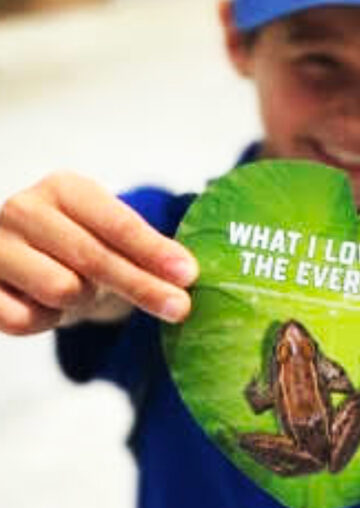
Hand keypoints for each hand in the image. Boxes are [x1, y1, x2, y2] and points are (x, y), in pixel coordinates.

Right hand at [0, 172, 197, 335]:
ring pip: (61, 289)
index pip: (117, 223)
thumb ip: (143, 248)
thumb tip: (186, 274)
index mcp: (64, 187)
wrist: (22, 258)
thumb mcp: (108, 235)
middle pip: (94, 259)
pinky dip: (45, 320)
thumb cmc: (76, 245)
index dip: (154, 252)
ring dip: (81, 300)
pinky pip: (23, 319)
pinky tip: (44, 306)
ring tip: (79, 291)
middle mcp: (24, 209)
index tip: (188, 275)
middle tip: (179, 308)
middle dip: (142, 286)